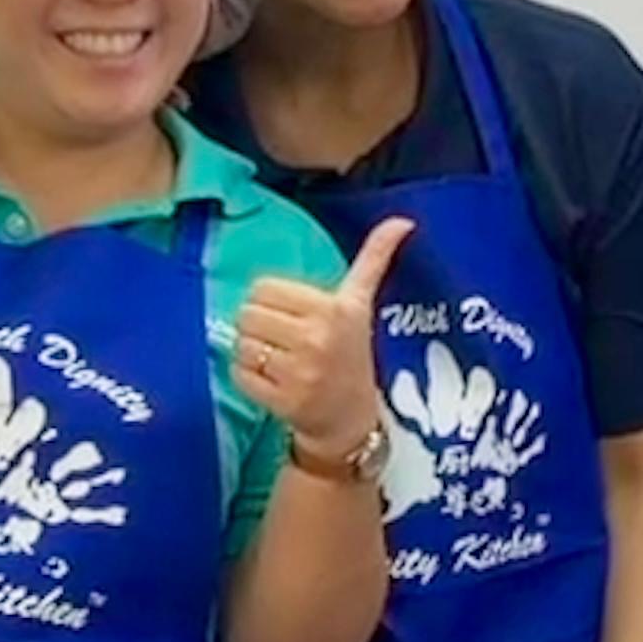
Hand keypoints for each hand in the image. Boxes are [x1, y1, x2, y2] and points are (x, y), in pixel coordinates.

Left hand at [235, 215, 413, 455]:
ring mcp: (300, 372)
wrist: (352, 421)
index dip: (269, 302)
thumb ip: (374, 260)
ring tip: (275, 360)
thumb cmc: (351, 356)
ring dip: (251, 353)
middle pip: (248, 314)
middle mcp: (318, 338)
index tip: (288, 316)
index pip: (263, 288)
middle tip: (280, 340)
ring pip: (242, 344)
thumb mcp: (362, 306)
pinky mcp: (282, 400)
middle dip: (258, 327)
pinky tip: (271, 380)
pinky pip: (239, 374)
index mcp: (335, 309)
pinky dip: (247, 377)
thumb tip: (402, 220)